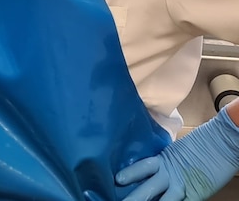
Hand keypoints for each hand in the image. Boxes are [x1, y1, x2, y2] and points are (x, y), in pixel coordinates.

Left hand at [116, 108, 238, 200]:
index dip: (130, 173)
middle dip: (133, 197)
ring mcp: (182, 186)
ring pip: (162, 200)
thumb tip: (147, 169)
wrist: (221, 144)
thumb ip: (161, 162)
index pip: (142, 168)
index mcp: (162, 160)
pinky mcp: (195, 194)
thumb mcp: (175, 151)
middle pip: (147, 187)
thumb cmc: (200, 145)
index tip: (117, 180)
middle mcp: (169, 174)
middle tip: (118, 200)